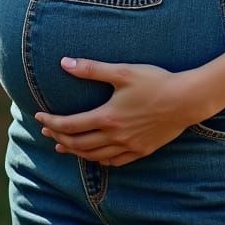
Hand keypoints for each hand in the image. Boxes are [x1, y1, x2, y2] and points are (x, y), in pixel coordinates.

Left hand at [34, 58, 198, 166]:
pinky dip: (100, 160)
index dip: (51, 122)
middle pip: (78, 143)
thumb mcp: (122, 71)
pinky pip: (115, 161)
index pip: (70, 125)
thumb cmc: (155, 81)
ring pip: (94, 156)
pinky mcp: (141, 150)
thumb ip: (92, 69)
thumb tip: (65, 63)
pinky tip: (96, 156)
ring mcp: (128, 146)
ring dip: (75, 151)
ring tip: (63, 147)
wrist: (186, 100)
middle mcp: (115, 136)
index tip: (38, 118)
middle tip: (46, 132)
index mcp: (107, 117)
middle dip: (59, 137)